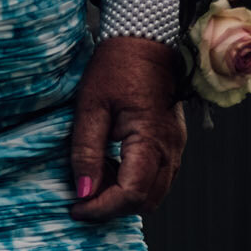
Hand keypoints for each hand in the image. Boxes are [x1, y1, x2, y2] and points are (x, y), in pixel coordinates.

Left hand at [68, 34, 187, 222]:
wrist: (146, 42)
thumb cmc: (116, 67)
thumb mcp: (90, 108)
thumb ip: (85, 152)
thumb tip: (82, 191)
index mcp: (150, 138)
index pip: (130, 194)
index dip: (101, 208)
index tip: (75, 206)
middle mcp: (170, 147)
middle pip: (146, 201)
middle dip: (112, 207)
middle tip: (83, 196)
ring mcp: (175, 146)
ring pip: (154, 194)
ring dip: (123, 197)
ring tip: (96, 178)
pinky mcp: (172, 142)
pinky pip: (158, 177)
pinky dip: (133, 183)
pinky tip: (111, 167)